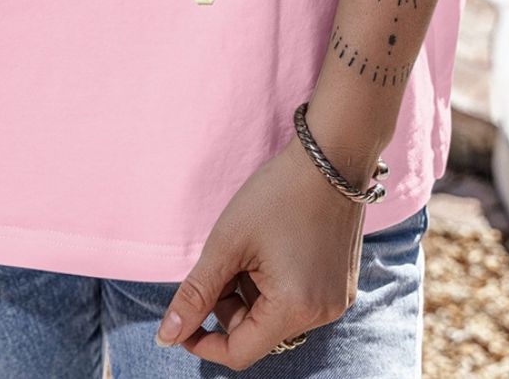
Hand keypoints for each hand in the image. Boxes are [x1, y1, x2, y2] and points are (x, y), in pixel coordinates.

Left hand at [155, 135, 366, 370]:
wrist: (330, 155)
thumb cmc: (277, 194)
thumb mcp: (227, 242)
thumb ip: (196, 294)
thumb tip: (167, 337)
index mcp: (294, 308)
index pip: (239, 353)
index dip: (203, 341)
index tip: (183, 320)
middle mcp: (322, 314)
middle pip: (258, 333)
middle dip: (230, 306)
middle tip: (223, 261)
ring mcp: (336, 300)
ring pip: (276, 317)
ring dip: (252, 294)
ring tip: (251, 249)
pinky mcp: (342, 284)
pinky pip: (298, 301)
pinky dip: (275, 285)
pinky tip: (272, 248)